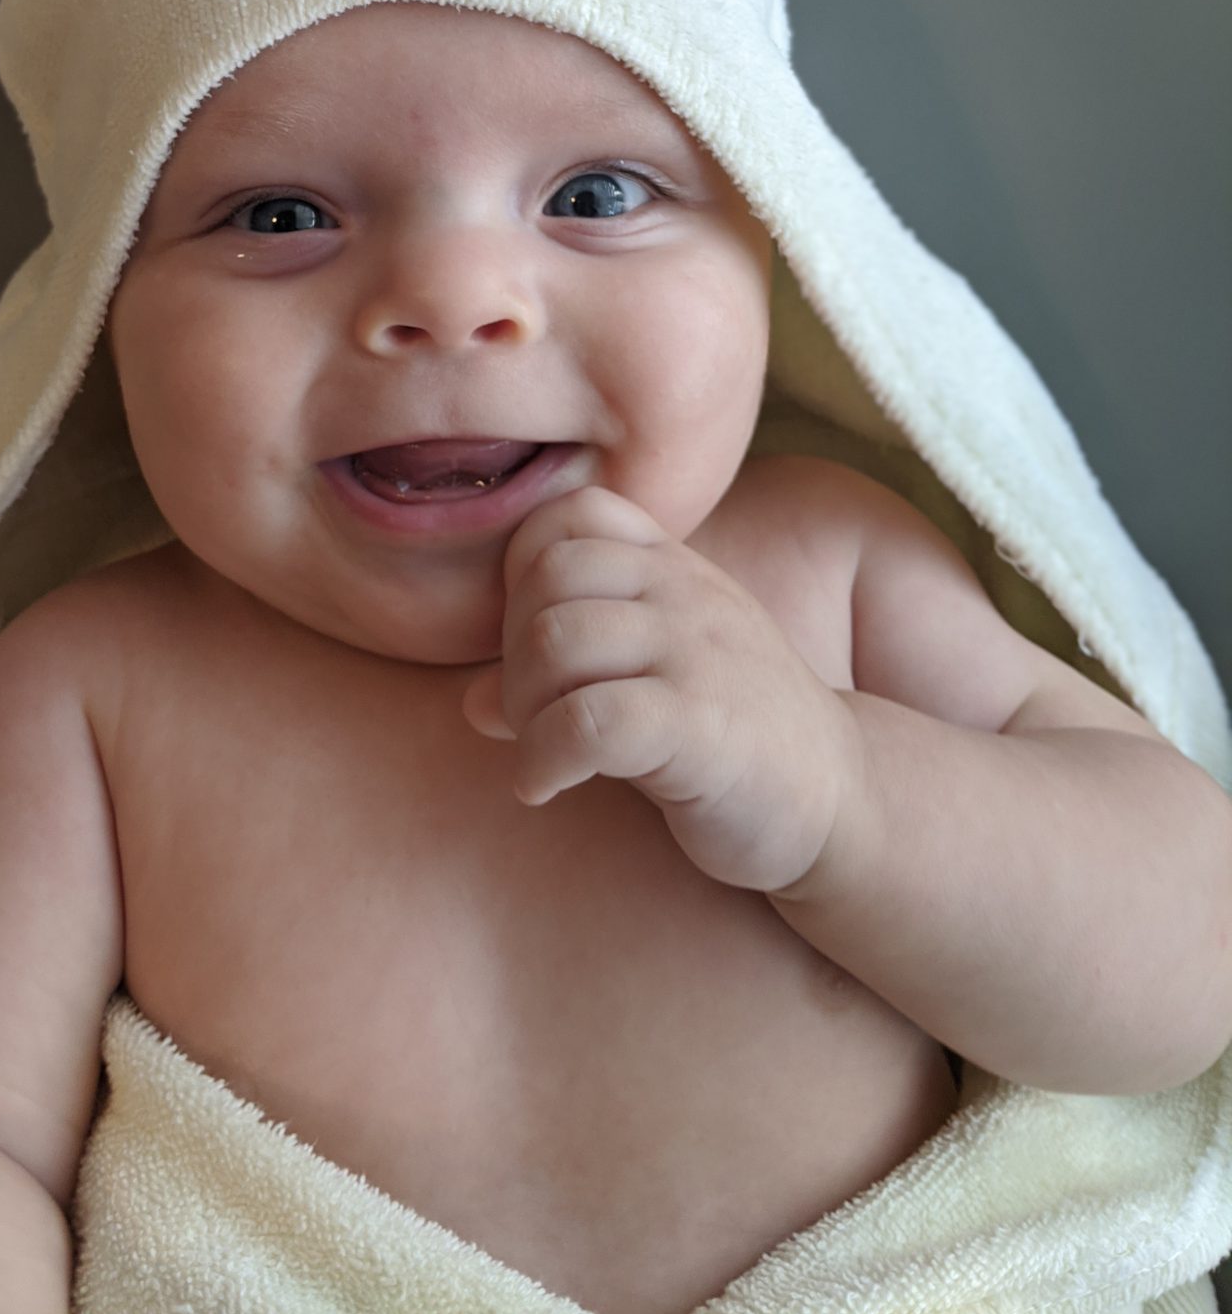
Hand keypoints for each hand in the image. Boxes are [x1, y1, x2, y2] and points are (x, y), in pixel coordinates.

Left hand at [461, 485, 859, 892]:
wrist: (842, 798)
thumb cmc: (732, 733)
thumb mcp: (653, 678)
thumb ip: (568, 669)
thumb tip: (472, 701)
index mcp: (673, 566)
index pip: (569, 515)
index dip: (522, 574)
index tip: (533, 645)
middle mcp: (685, 592)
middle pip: (547, 577)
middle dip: (513, 653)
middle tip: (531, 714)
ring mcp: (697, 654)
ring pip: (555, 641)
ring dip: (522, 707)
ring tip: (541, 751)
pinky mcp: (702, 727)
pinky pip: (587, 721)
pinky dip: (541, 757)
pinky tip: (545, 786)